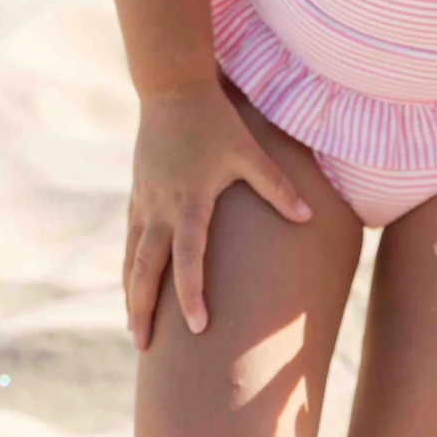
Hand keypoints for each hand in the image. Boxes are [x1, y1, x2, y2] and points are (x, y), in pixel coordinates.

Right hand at [125, 78, 311, 351]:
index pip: (188, 258)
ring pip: (131, 257)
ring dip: (131, 293)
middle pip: (145, 268)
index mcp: (189, 201)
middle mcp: (161, 207)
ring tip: (134, 328)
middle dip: (143, 309)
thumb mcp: (248, 151)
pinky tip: (132, 282)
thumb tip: (308, 216)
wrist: (172, 89)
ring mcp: (145, 200)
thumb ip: (275, 185)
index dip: (191, 294)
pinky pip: (130, 237)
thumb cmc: (215, 120)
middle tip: (144, 347)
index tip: (199, 328)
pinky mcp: (138, 192)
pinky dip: (129, 264)